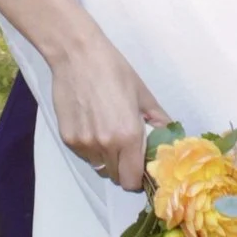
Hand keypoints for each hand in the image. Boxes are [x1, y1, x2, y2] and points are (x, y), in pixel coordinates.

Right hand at [49, 24, 168, 192]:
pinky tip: (91, 125)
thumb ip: (158, 121)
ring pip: (99, 167)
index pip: (132, 180)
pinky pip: (85, 155)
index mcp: (129, 136)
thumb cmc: (114, 70)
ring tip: (106, 132)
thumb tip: (169, 137)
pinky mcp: (68, 139)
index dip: (138, 177)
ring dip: (106, 158)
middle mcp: (106, 146)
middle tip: (125, 147)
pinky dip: (91, 148)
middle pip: (116, 177)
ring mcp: (84, 144)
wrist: (77, 55)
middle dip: (123, 167)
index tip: (140, 166)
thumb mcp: (143, 94)